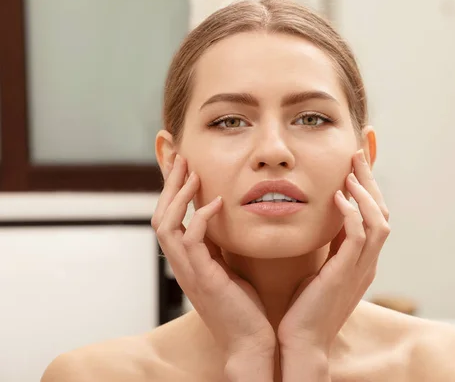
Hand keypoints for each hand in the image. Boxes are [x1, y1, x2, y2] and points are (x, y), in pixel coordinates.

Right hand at [152, 154, 275, 358]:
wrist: (250, 342)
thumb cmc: (243, 306)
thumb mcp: (228, 267)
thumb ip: (219, 245)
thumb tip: (222, 218)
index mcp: (187, 260)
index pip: (170, 217)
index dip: (172, 190)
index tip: (182, 163)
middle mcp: (181, 264)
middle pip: (160, 215)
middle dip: (169, 185)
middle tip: (180, 157)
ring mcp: (188, 272)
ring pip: (166, 225)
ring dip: (177, 196)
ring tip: (192, 172)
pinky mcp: (202, 279)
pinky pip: (191, 242)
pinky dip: (200, 218)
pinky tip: (216, 203)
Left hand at [277, 150, 389, 354]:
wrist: (301, 341)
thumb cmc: (304, 307)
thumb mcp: (319, 267)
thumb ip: (328, 245)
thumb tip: (323, 217)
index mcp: (361, 260)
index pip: (374, 214)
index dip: (369, 186)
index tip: (358, 158)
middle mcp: (367, 262)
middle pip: (382, 212)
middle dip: (371, 180)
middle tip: (358, 152)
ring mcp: (361, 269)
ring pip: (378, 221)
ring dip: (365, 193)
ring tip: (350, 169)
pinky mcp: (347, 274)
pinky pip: (358, 238)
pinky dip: (352, 214)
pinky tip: (338, 197)